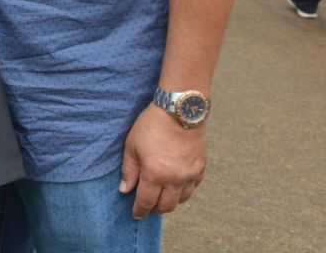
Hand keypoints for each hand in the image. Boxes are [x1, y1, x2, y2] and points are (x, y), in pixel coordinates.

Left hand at [118, 103, 205, 218]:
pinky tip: (176, 186)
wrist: (179, 110)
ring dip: (169, 202)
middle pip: (165, 206)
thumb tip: (125, 190)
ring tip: (161, 197)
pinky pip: (192, 189)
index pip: (146, 202)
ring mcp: (189, 175)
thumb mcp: (132, 145)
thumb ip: (129, 170)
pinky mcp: (200, 168)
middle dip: (154, 209)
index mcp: (154, 174)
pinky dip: (183, 192)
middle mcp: (174, 179)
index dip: (140, 211)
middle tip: (147, 206)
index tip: (136, 215)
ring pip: (180, 200)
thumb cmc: (152, 125)